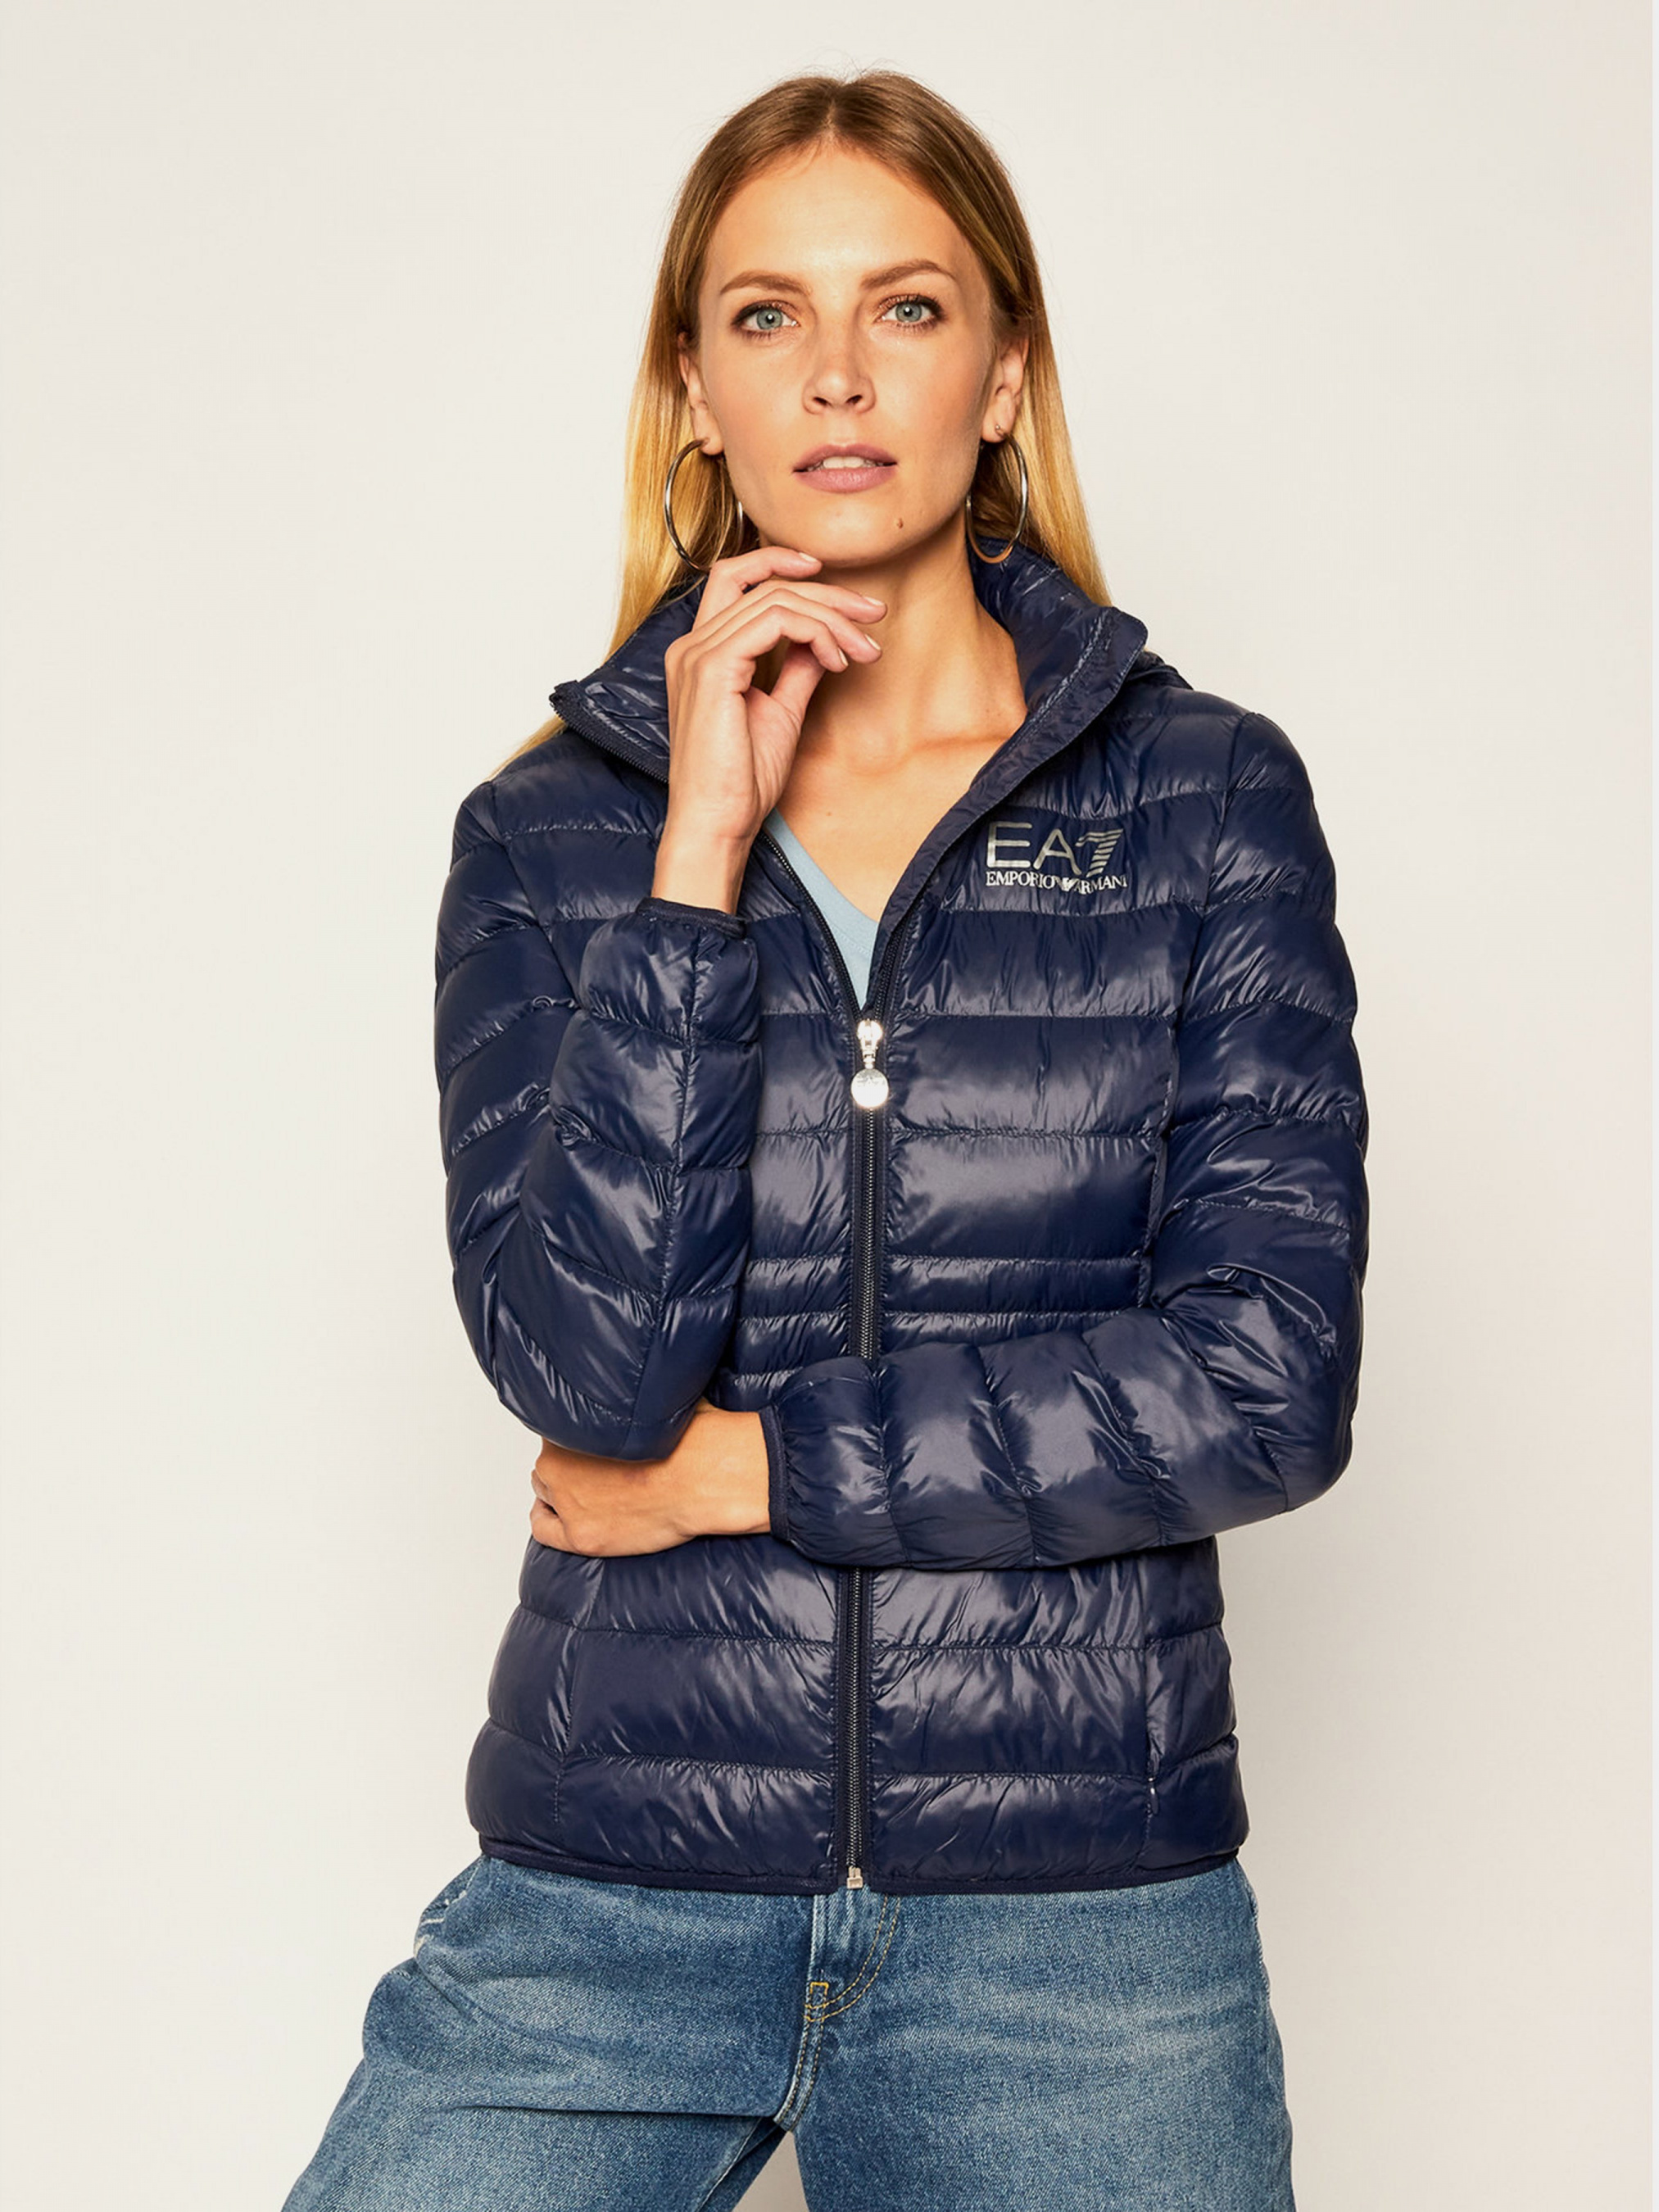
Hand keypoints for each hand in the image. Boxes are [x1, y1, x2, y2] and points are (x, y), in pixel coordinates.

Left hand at [528, 1399, 770, 1555]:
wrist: (704, 1476)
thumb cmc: (688, 1437)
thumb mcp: (657, 1395)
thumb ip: (634, 1393)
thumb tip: (643, 1378)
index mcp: (573, 1423)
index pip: (557, 1431)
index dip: (576, 1440)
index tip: (591, 1446)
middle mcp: (558, 1461)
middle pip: (550, 1463)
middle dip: (568, 1468)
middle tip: (594, 1473)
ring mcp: (567, 1501)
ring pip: (545, 1492)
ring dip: (560, 1493)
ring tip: (583, 1495)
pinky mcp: (580, 1534)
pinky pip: (543, 1529)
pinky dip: (548, 1523)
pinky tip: (559, 1518)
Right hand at [652, 542, 884, 909]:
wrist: (719, 823)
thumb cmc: (741, 782)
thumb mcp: (780, 712)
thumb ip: (796, 670)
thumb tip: (824, 642)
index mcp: (700, 653)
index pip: (736, 580)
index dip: (780, 565)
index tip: (834, 583)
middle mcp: (692, 645)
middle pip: (765, 585)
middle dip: (828, 596)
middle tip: (874, 616)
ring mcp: (699, 653)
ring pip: (776, 600)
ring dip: (832, 619)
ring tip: (865, 650)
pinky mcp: (714, 668)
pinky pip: (776, 621)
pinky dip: (816, 633)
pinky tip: (838, 662)